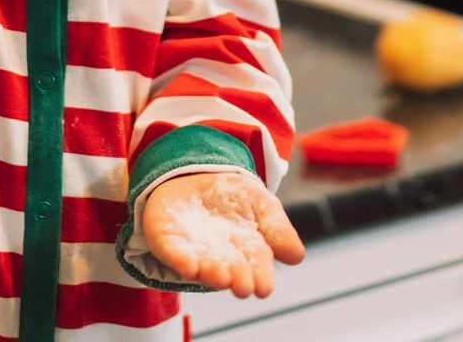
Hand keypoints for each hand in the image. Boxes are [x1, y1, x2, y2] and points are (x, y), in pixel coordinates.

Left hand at [141, 171, 304, 298]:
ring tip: (220, 277)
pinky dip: (180, 259)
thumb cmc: (235, 197)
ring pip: (201, 266)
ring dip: (210, 273)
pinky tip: (189, 266)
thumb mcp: (263, 204)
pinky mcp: (166, 240)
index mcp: (246, 252)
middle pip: (229, 271)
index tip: (263, 288)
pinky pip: (172, 251)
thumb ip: (278, 229)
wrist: (197, 174)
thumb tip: (296, 257)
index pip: (256, 267)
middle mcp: (219, 258)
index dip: (259, 278)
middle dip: (235, 278)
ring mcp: (192, 250)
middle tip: (241, 287)